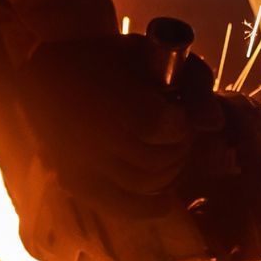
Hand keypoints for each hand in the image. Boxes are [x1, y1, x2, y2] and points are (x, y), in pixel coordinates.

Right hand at [21, 32, 220, 211]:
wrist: (45, 74)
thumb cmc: (104, 60)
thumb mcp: (150, 54)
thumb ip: (193, 81)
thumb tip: (214, 124)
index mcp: (111, 98)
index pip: (160, 127)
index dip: (179, 126)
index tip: (176, 117)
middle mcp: (95, 136)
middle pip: (158, 158)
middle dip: (179, 148)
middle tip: (177, 136)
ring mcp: (85, 164)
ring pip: (146, 183)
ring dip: (169, 172)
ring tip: (167, 154)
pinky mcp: (78, 183)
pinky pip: (124, 206)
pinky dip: (151, 207)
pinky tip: (165, 199)